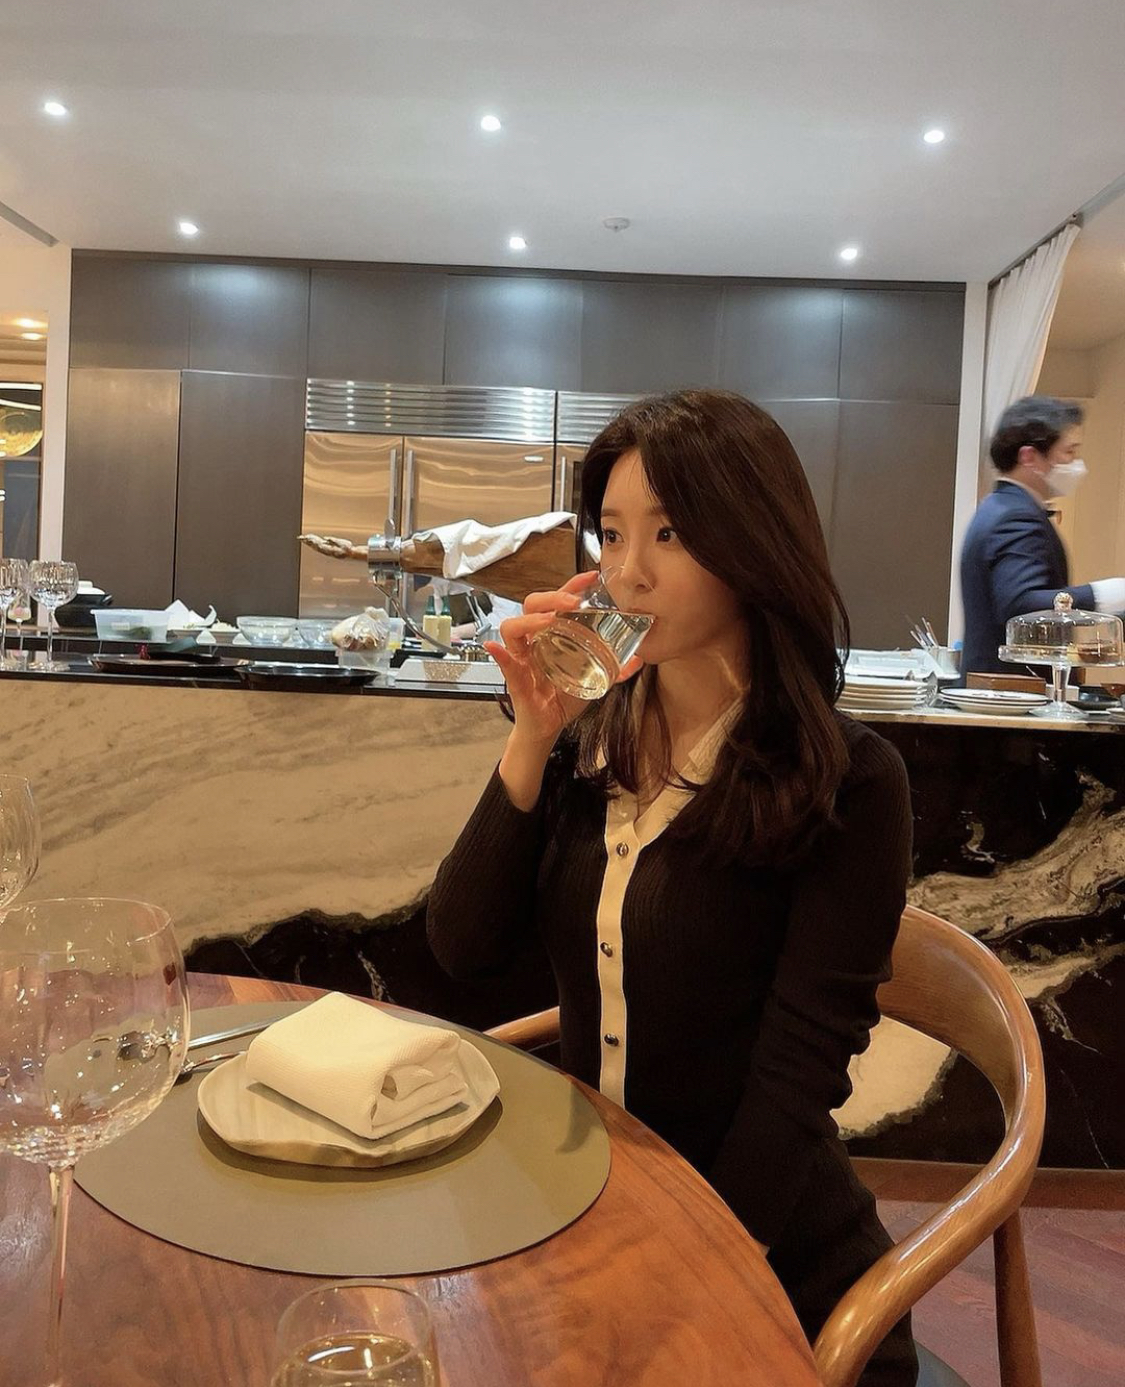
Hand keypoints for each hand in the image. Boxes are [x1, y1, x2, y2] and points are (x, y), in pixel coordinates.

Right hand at [485, 570, 643, 748]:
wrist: (549, 726)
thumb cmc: (564, 698)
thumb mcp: (594, 680)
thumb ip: (615, 669)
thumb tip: (639, 659)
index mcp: (552, 635)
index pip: (557, 602)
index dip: (571, 587)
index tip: (590, 577)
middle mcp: (534, 640)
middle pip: (533, 606)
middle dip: (552, 598)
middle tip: (572, 602)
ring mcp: (521, 657)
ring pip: (514, 628)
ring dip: (529, 621)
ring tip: (547, 621)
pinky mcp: (514, 678)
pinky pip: (504, 662)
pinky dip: (499, 654)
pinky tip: (494, 646)